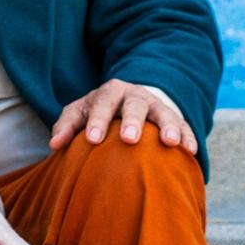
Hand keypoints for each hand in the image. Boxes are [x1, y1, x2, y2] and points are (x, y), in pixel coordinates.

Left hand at [48, 79, 196, 154]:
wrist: (127, 99)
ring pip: (164, 113)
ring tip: (170, 143)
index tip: (91, 140)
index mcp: (109, 93)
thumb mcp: (79, 112)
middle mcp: (135, 96)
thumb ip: (66, 126)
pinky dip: (187, 136)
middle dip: (133, 121)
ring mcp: (157, 106)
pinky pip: (184, 125)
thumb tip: (55, 144)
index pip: (101, 104)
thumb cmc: (97, 111)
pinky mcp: (174, 117)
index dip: (97, 121)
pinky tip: (189, 152)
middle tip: (129, 139)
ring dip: (168, 127)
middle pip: (135, 105)